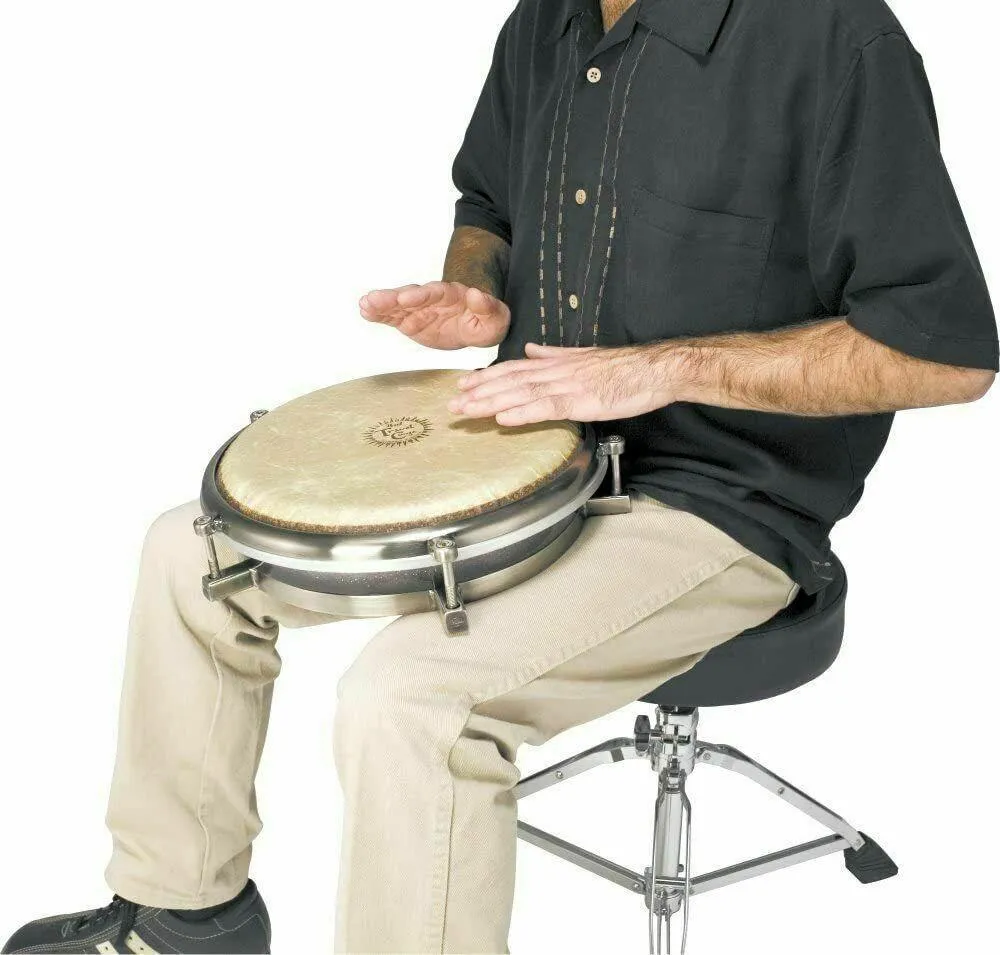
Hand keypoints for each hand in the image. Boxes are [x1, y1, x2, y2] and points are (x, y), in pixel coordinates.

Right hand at [359, 282, 510, 349]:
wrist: (475, 327)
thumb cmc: (487, 322)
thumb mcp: (495, 319)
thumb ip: (487, 307)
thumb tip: (476, 294)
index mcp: (453, 296)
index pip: (435, 293)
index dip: (420, 296)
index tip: (406, 299)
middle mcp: (431, 298)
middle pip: (410, 295)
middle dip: (393, 298)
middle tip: (375, 299)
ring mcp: (418, 309)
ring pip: (397, 304)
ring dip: (381, 304)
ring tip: (365, 304)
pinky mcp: (409, 320)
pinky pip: (392, 316)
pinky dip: (379, 314)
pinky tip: (365, 311)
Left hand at [449, 342, 679, 424]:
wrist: (653, 370)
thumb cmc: (624, 369)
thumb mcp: (584, 355)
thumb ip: (555, 354)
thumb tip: (531, 349)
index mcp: (556, 363)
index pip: (514, 370)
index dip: (487, 377)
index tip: (463, 385)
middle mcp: (556, 372)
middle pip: (510, 381)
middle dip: (479, 392)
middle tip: (452, 404)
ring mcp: (567, 386)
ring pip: (521, 393)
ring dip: (491, 402)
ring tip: (466, 410)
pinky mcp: (581, 401)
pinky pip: (546, 407)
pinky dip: (522, 412)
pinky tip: (503, 418)